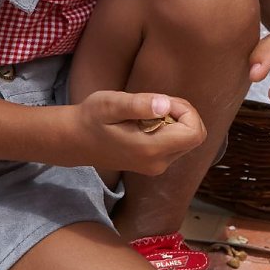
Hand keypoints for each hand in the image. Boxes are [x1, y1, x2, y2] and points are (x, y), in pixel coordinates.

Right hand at [71, 91, 205, 175]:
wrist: (75, 140)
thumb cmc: (91, 118)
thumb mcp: (110, 104)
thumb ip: (138, 105)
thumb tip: (165, 105)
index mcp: (151, 149)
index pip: (194, 132)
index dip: (186, 111)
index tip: (163, 102)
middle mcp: (159, 163)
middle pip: (194, 137)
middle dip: (183, 115)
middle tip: (156, 104)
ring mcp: (157, 166)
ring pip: (187, 140)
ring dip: (175, 121)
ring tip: (147, 113)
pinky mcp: (155, 165)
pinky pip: (176, 144)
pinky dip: (169, 129)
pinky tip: (146, 123)